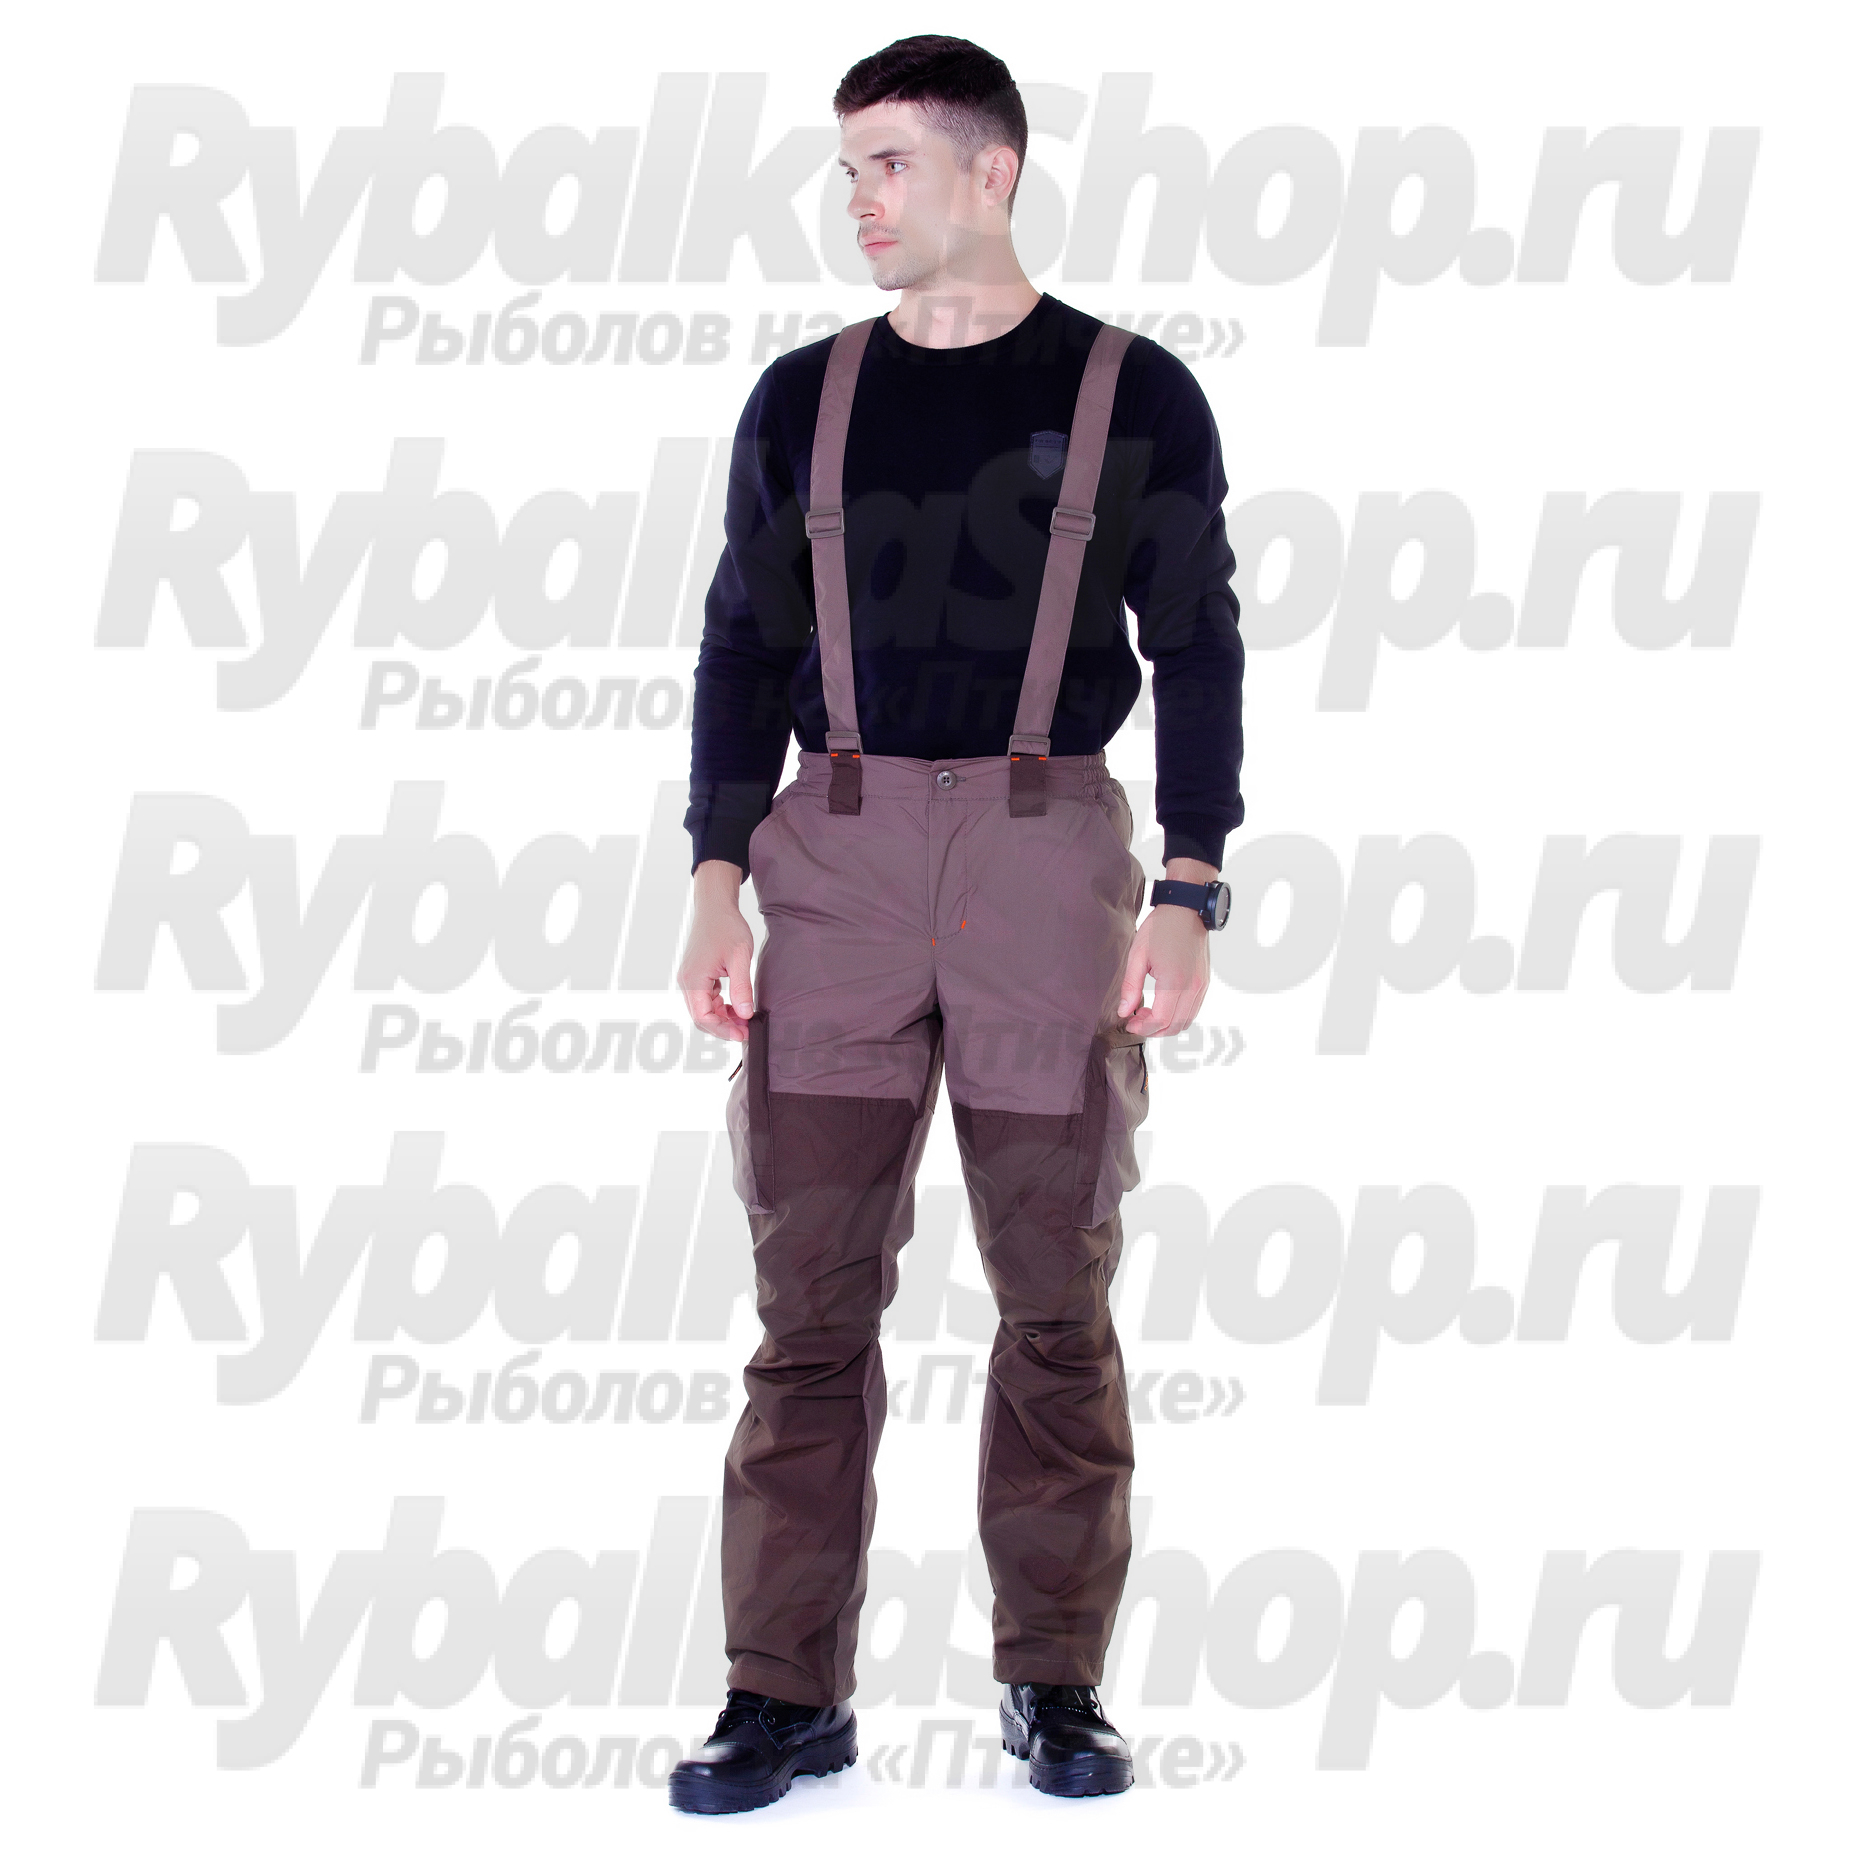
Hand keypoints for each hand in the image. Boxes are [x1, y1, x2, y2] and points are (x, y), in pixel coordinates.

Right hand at [677, 859, 756, 1042]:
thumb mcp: (740, 957)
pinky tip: (736, 1006)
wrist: (715, 907)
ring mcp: (689, 979)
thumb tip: (745, 1014)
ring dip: (722, 1017)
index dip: (723, 1030)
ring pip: (703, 1009)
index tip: (743, 1034)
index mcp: (693, 979)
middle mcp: (686, 981)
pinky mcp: (695, 975)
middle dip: (723, 1027)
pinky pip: (704, 999)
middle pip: (701, 1017)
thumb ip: (742, 988)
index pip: (703, 1017)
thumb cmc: (726, 927)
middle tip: (746, 1030)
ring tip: (745, 1018)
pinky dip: (720, 1006)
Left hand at [1115, 858, 1216, 1035]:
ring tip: (1147, 1013)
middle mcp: (1192, 987)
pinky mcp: (1205, 982)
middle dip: (1153, 1030)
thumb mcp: (1137, 955)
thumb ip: (1130, 987)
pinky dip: (1178, 1015)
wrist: (1186, 910)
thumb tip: (1124, 1010)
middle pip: (1174, 1026)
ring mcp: (1202, 986)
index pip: (1160, 1020)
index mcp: (1174, 981)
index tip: (1129, 1023)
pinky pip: (1193, 1009)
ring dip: (1166, 1024)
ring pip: (1186, 1021)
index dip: (1142, 1028)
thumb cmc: (1162, 927)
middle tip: (1136, 1020)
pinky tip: (1163, 1004)